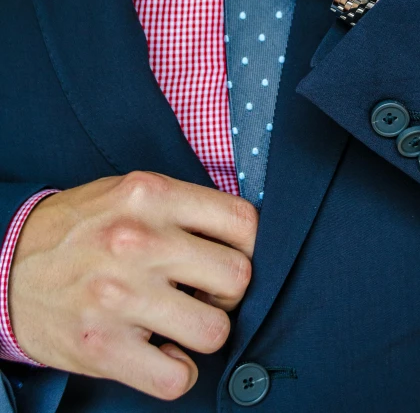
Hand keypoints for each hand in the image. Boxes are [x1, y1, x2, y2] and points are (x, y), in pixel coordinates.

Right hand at [9, 173, 257, 399]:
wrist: (6, 267)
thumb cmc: (79, 228)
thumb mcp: (128, 191)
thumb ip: (182, 207)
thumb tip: (240, 240)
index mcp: (150, 195)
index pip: (243, 222)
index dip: (246, 246)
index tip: (227, 256)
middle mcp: (138, 240)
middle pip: (237, 278)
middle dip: (227, 292)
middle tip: (203, 292)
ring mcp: (119, 295)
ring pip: (215, 332)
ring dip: (202, 333)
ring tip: (178, 322)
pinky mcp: (102, 346)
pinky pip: (177, 377)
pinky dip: (177, 371)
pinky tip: (160, 352)